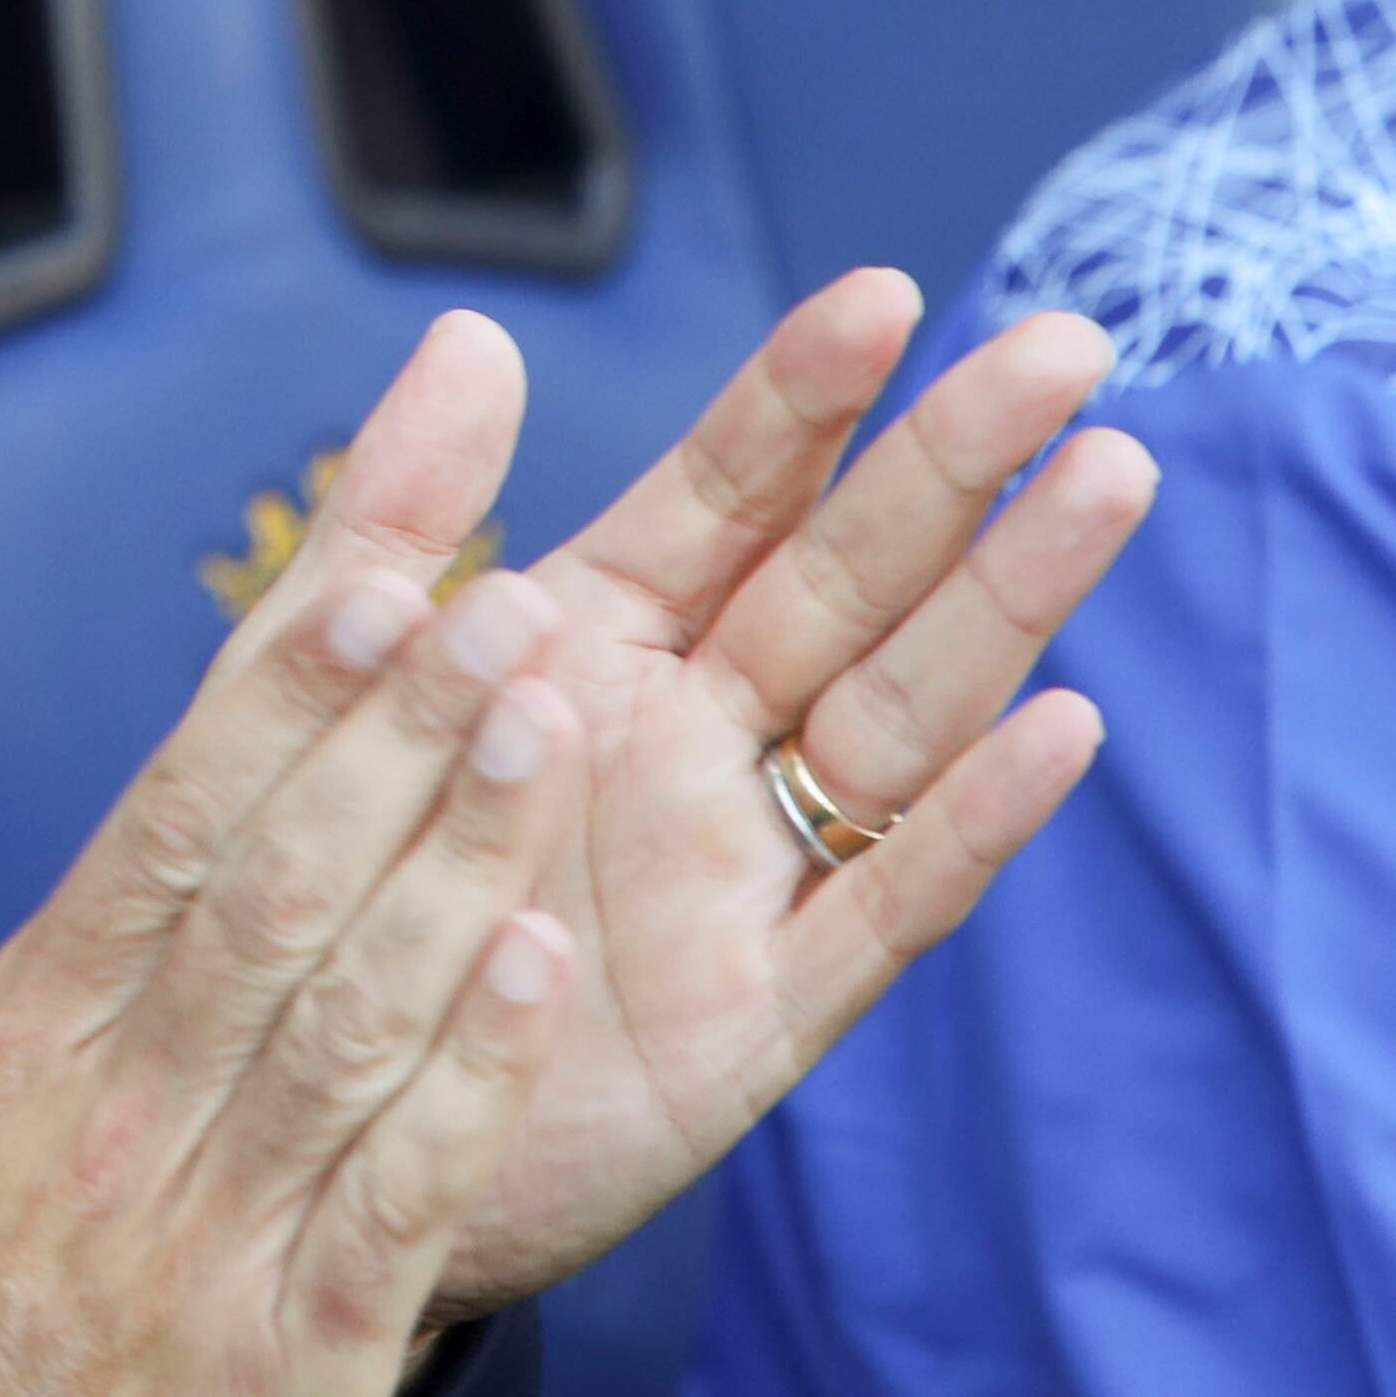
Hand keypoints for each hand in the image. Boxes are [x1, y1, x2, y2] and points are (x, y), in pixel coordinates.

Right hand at [0, 541, 594, 1396]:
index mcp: (7, 1049)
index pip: (159, 834)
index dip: (271, 706)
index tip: (366, 585)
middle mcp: (112, 1126)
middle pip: (277, 897)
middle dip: (397, 742)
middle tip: (509, 606)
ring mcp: (205, 1247)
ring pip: (352, 1024)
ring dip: (456, 869)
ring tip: (552, 732)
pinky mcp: (288, 1364)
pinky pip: (396, 1206)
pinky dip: (469, 1086)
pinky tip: (534, 973)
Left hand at [237, 283, 1143, 1312]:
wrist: (292, 1103)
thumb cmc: (309, 871)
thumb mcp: (319, 673)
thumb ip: (396, 511)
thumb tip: (471, 333)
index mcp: (591, 642)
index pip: (723, 494)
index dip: (802, 398)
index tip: (882, 293)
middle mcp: (688, 737)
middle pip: (847, 579)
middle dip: (954, 465)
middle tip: (1067, 348)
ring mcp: (738, 868)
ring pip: (902, 713)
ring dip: (1007, 602)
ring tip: (1103, 478)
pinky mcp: (756, 1012)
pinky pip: (883, 907)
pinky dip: (971, 822)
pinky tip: (1054, 729)